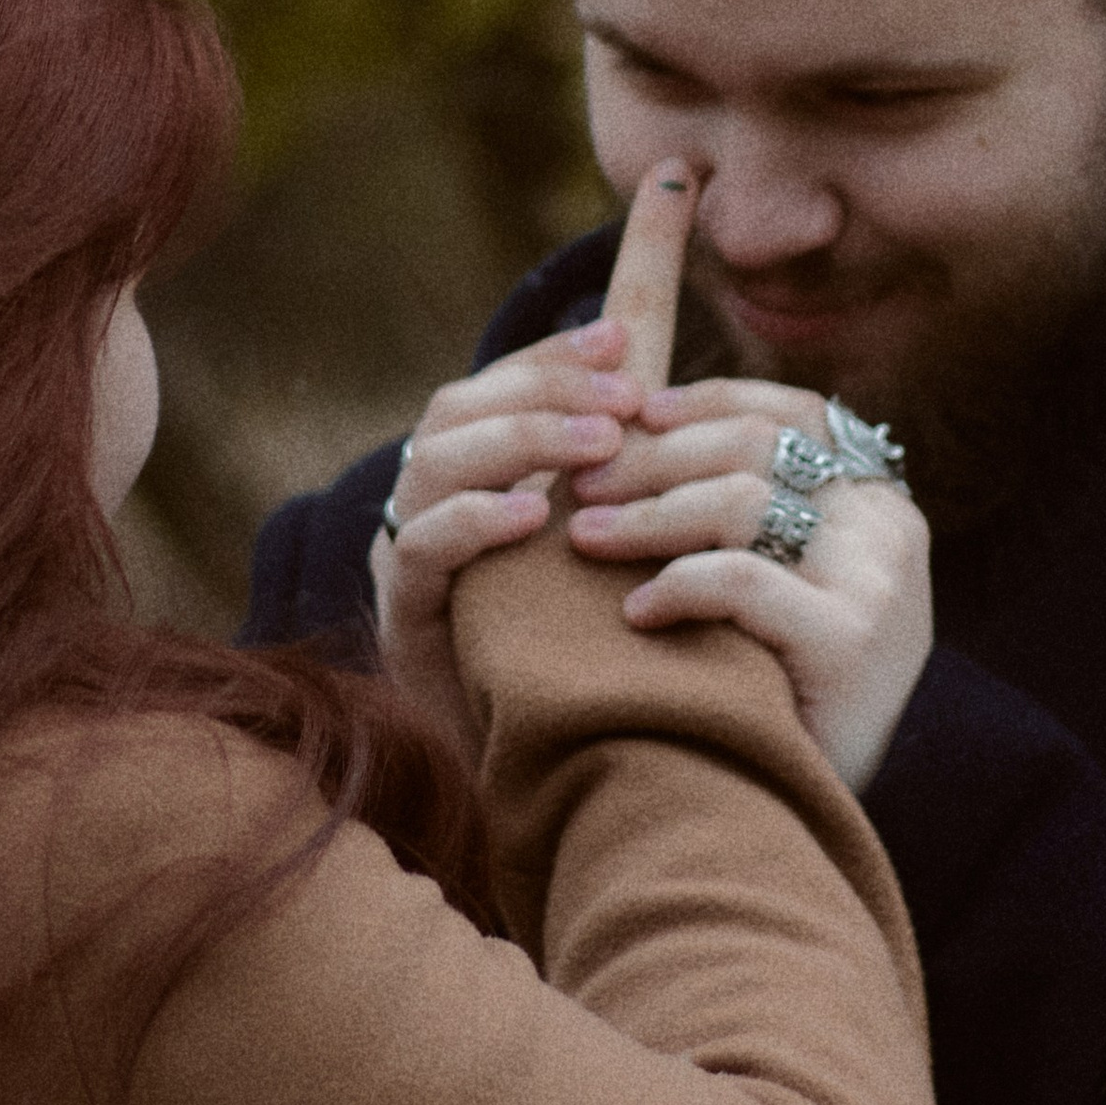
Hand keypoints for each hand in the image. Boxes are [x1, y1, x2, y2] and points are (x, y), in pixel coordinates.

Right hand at [369, 317, 647, 746]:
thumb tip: (698, 403)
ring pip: (433, 462)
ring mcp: (411, 559)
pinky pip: (421, 546)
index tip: (619, 334)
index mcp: (478, 480)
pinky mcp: (407, 619)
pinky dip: (475, 520)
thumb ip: (641, 478)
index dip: (553, 354)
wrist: (557, 770)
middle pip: (458, 408)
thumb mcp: (620, 549)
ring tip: (600, 444)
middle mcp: (432, 506)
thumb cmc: (596, 653)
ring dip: (520, 440)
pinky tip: (535, 516)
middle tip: (625, 395)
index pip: (498, 386)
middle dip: (542, 387)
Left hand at [564, 374, 934, 795]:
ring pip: (742, 502)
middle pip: (756, 448)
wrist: (816, 813)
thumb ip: (743, 511)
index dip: (705, 403)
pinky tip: (633, 611)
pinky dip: (676, 585)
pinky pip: (741, 581)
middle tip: (577, 483)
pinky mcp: (852, 639)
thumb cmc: (779, 692)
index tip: (629, 415)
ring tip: (584, 538)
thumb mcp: (780, 584)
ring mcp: (877, 582)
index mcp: (876, 503)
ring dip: (647, 515)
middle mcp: (888, 528)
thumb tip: (637, 424)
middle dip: (654, 458)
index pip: (792, 414)